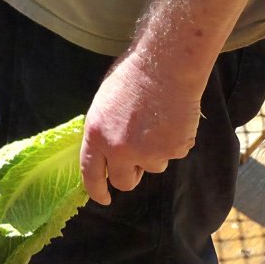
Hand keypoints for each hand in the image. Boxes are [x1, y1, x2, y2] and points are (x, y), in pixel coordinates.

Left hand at [78, 51, 201, 206]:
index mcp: (97, 135)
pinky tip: (172, 118)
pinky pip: (173, 153)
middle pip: (125, 181)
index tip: (103, 198)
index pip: (91, 173)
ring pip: (153, 166)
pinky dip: (174, 141)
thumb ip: (105, 131)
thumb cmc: (133, 76)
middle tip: (137, 160)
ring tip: (156, 122)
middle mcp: (120, 149)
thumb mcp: (104, 103)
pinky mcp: (174, 150)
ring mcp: (149, 153)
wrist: (165, 65)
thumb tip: (108, 150)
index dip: (97, 189)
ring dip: (155, 152)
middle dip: (131, 175)